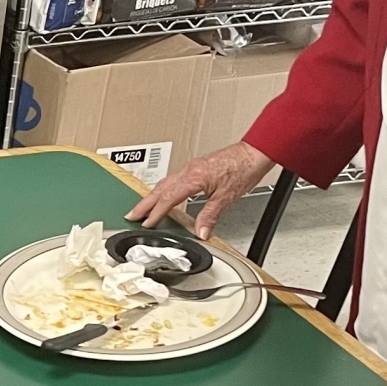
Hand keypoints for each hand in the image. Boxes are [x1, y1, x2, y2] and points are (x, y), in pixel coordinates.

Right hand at [127, 141, 275, 238]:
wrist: (254, 153)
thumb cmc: (243, 168)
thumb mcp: (226, 197)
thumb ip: (210, 216)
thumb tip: (200, 232)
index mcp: (193, 178)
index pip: (168, 198)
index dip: (156, 212)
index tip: (146, 222)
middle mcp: (189, 170)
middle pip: (160, 188)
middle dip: (144, 203)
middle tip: (132, 214)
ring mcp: (192, 167)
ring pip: (165, 182)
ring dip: (153, 196)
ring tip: (144, 207)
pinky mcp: (197, 167)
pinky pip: (174, 179)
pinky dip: (165, 189)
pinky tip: (166, 195)